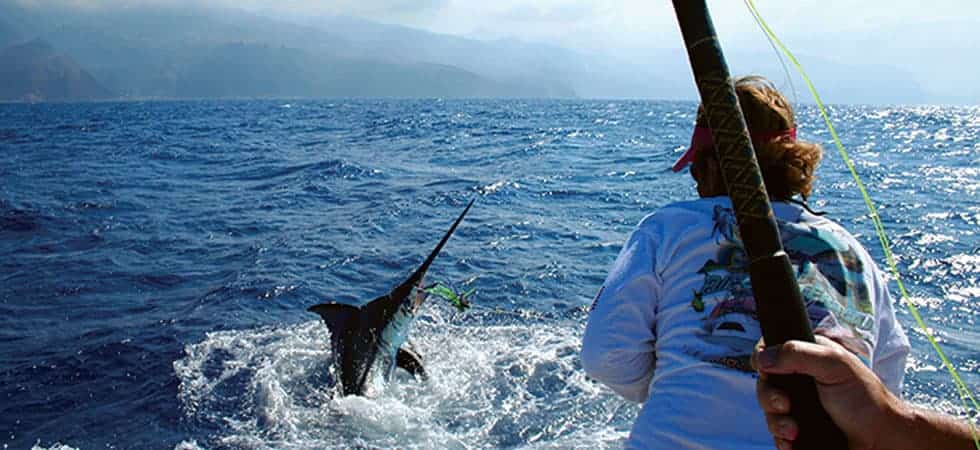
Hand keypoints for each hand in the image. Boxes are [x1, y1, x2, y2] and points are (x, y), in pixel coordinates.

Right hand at [751, 335, 906, 449]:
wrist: (882, 440)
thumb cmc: (867, 401)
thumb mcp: (834, 365)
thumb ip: (797, 354)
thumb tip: (762, 357)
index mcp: (807, 357)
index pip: (770, 350)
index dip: (762, 359)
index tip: (765, 370)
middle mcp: (800, 380)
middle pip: (763, 383)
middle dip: (768, 397)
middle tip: (783, 405)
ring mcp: (798, 406)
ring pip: (767, 411)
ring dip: (776, 422)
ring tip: (794, 430)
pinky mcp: (798, 429)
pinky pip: (776, 433)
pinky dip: (780, 438)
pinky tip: (792, 440)